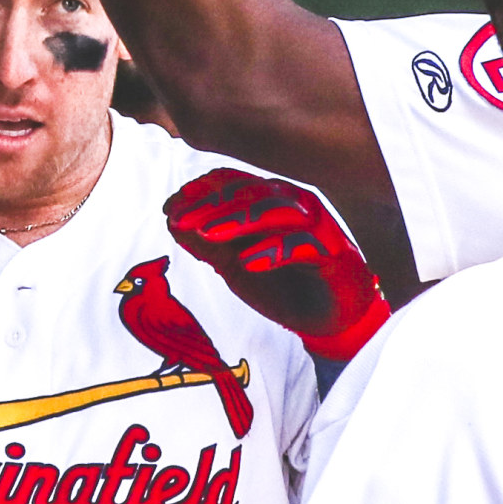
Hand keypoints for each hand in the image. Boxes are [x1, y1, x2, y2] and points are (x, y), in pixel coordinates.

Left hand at [165, 168, 389, 361]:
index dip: (199, 192)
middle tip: (178, 219)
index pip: (232, 182)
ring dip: (237, 221)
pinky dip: (273, 251)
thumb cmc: (283, 286)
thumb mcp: (234, 265)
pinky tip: (247, 262)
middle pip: (249, 192)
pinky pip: (303, 245)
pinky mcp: (332, 253)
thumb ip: (206, 243)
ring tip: (207, 235)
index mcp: (270, 199)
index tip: (170, 208)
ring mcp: (315, 226)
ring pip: (275, 211)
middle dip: (210, 205)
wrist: (329, 321)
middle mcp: (293, 204)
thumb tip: (171, 219)